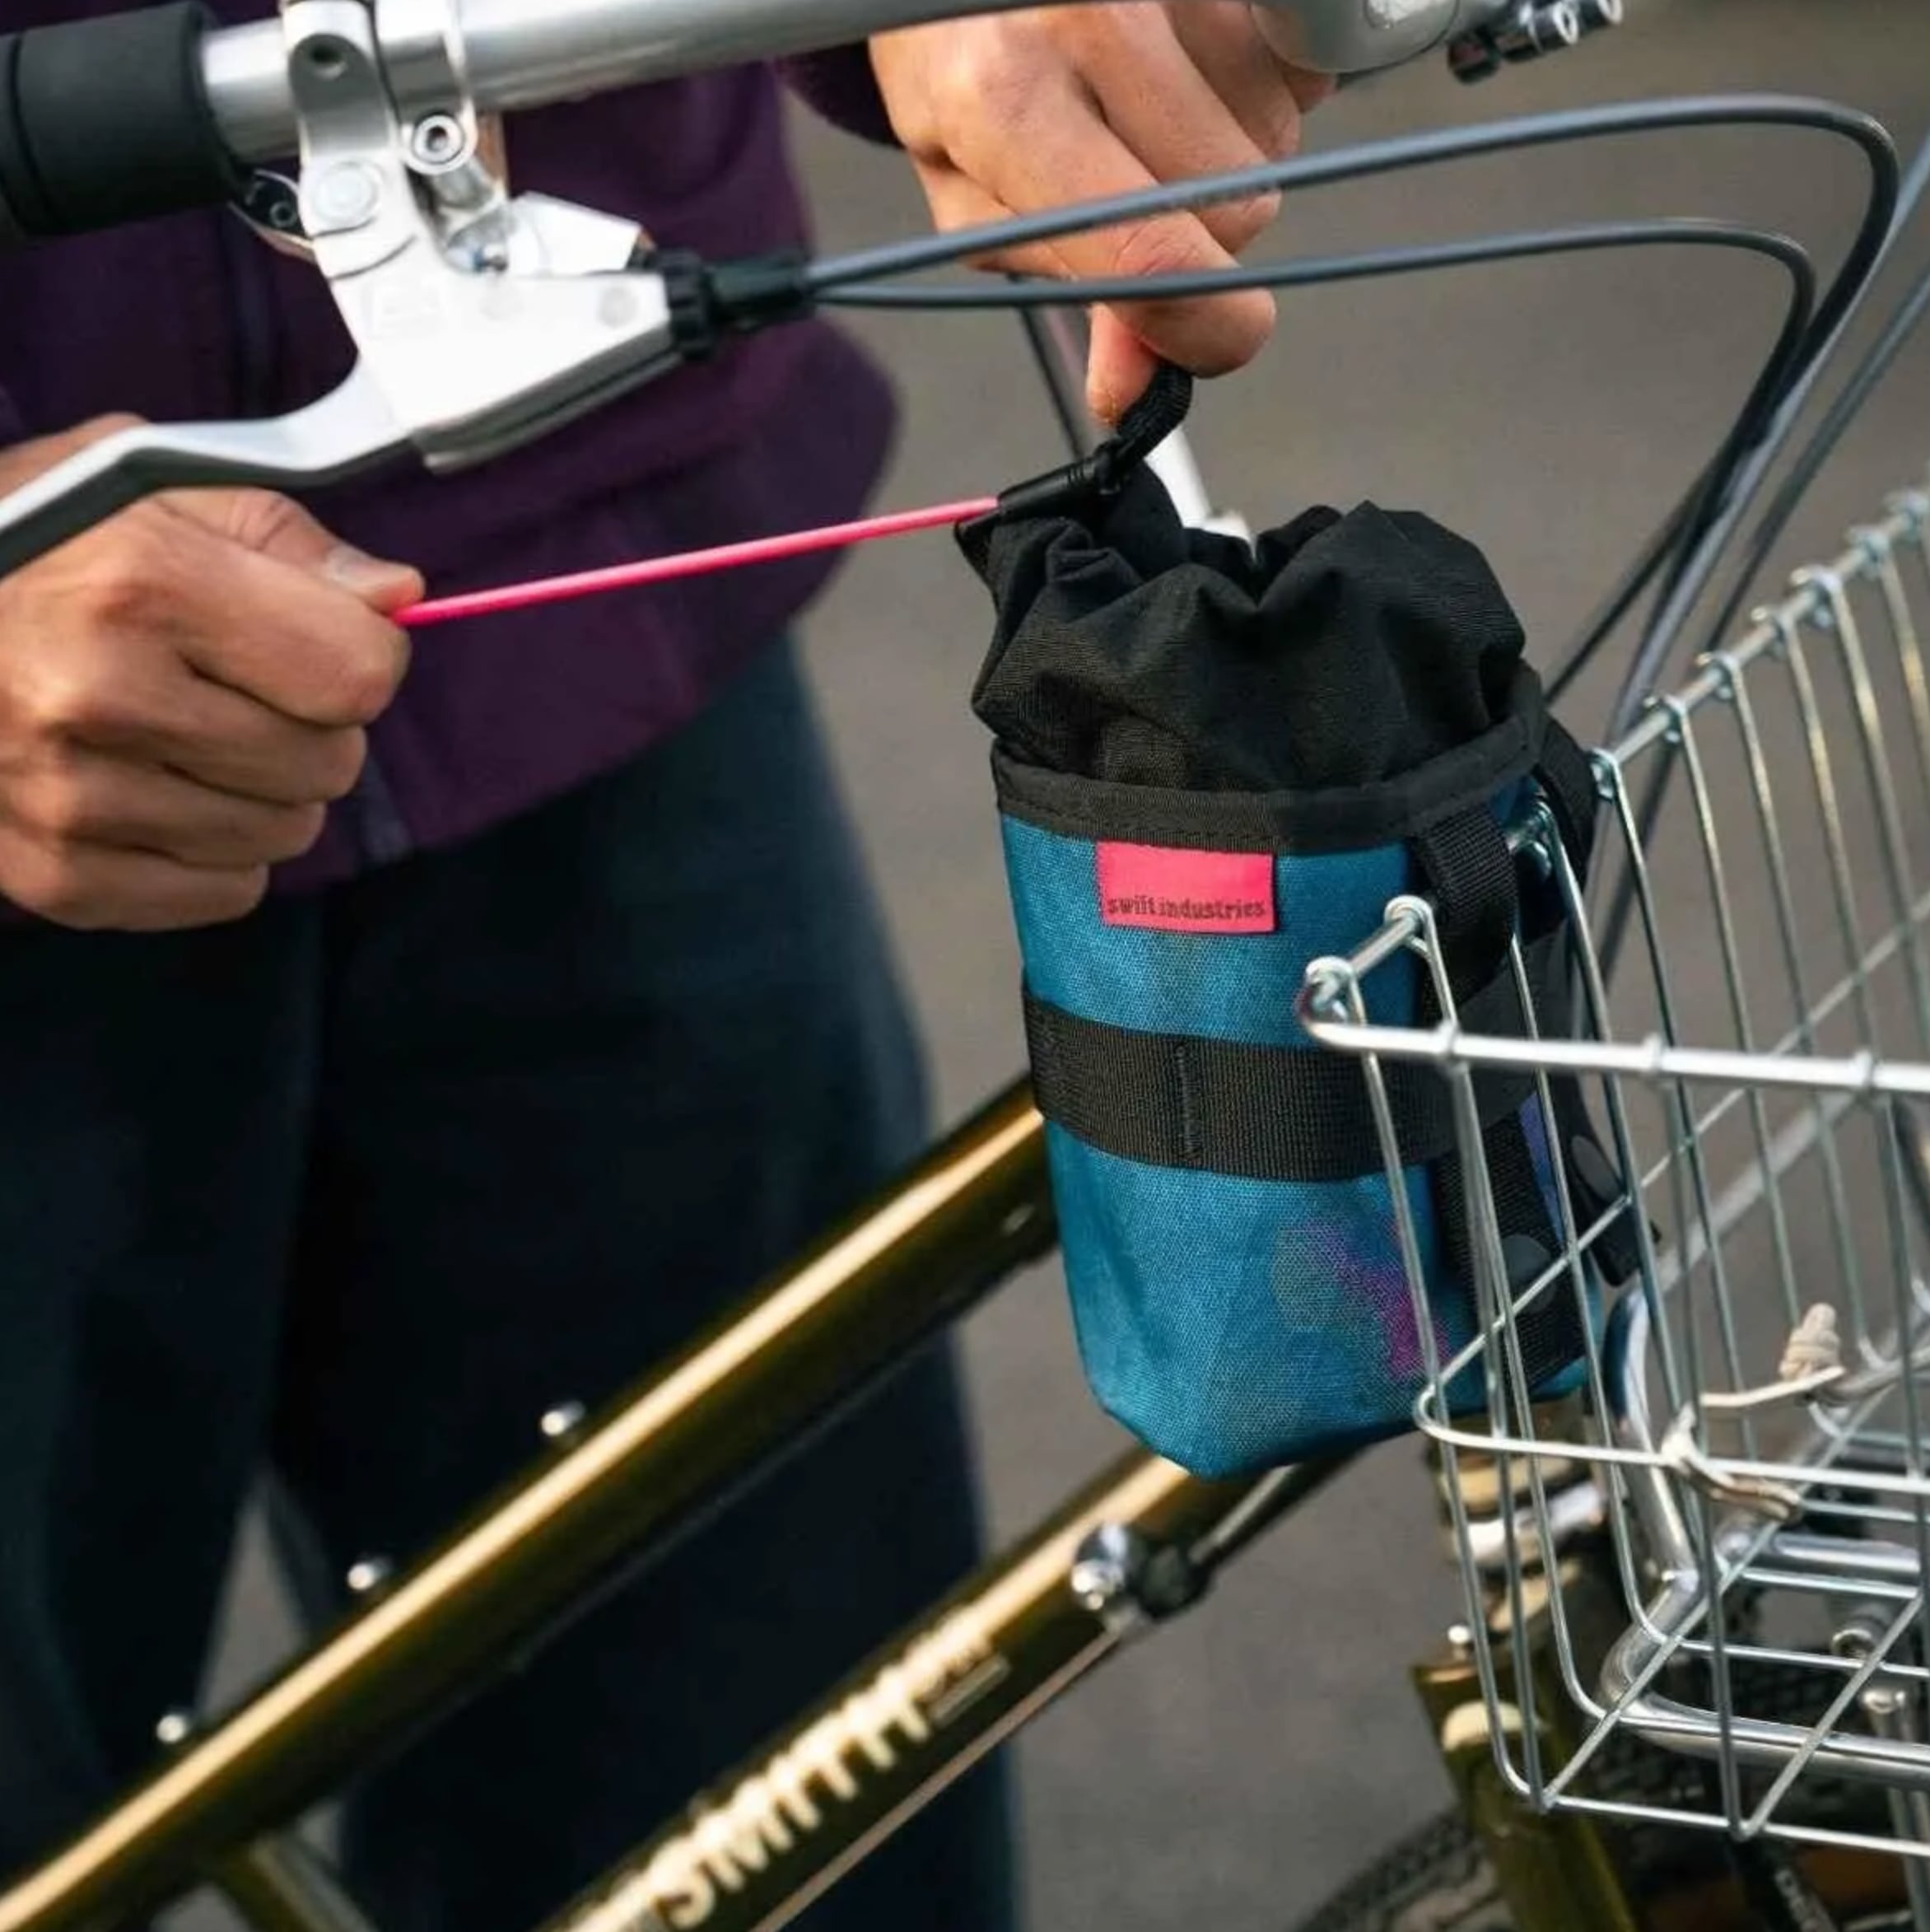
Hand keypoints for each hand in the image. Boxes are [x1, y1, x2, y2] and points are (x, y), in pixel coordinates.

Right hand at [0, 419, 421, 931]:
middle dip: (309, 725)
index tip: (322, 636)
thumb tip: (399, 596)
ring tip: (186, 734)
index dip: (362, 654)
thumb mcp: (143, 481)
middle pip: (332, 763)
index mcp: (140, 584)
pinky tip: (156, 790)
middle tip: (232, 685)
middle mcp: (100, 697)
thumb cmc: (28, 538)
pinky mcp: (56, 875)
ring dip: (265, 792)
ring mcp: (71, 798)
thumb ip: (284, 537)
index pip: (358, 675)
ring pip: (286, 835)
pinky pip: (227, 893)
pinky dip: (215, 853)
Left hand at [870, 4, 1331, 422]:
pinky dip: (1260, 77)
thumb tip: (1133, 390)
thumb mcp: (978, 200)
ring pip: (1277, 133)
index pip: (1154, 251)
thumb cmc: (956, 76)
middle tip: (1138, 180)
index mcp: (1004, 102)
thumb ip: (1069, 287)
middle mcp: (1084, 16)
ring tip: (1151, 104)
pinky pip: (1294, 57)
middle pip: (1236, 204)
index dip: (1209, 327)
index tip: (1221, 339)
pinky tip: (1189, 61)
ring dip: (1235, 144)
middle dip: (1205, 224)